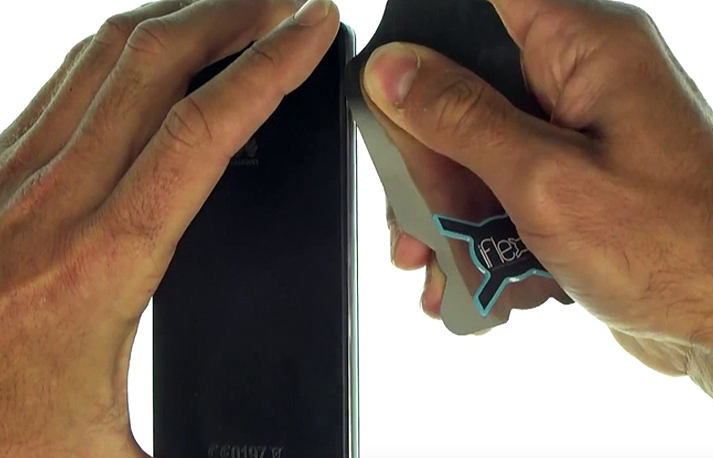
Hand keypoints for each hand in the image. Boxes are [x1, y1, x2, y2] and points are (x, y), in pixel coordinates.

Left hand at [0, 0, 338, 454]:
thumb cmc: (1, 436)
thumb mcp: (111, 453)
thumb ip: (210, 452)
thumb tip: (281, 450)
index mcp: (95, 273)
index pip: (201, 136)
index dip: (267, 72)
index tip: (311, 31)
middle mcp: (45, 210)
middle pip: (151, 67)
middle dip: (233, 18)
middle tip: (288, 4)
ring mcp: (8, 186)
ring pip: (101, 60)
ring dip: (178, 20)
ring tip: (235, 11)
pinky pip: (61, 85)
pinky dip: (121, 50)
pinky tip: (153, 54)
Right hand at [364, 0, 712, 379]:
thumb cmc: (672, 251)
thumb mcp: (545, 182)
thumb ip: (463, 120)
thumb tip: (393, 72)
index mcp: (587, 50)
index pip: (482, 7)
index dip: (424, 38)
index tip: (386, 89)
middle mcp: (582, 81)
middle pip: (467, 91)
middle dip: (430, 161)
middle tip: (415, 218)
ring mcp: (578, 133)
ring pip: (479, 148)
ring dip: (450, 210)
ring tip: (435, 265)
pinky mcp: (575, 179)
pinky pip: (506, 187)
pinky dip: (483, 231)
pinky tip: (475, 277)